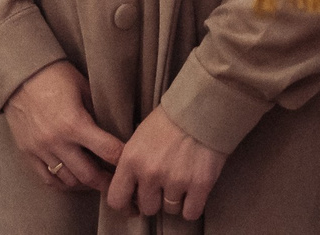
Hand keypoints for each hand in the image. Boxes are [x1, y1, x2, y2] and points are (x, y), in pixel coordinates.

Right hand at [1, 61, 122, 193]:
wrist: (20, 74)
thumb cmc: (55, 76)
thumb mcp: (83, 88)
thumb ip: (97, 112)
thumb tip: (114, 130)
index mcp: (75, 124)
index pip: (108, 151)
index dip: (122, 159)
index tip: (130, 163)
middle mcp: (58, 142)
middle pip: (89, 175)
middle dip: (107, 182)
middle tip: (117, 183)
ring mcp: (41, 150)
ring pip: (68, 181)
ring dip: (85, 183)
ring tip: (95, 180)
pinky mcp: (27, 153)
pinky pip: (47, 179)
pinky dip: (62, 183)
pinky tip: (72, 179)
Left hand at [105, 107, 226, 222]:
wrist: (202, 106)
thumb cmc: (170, 119)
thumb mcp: (139, 137)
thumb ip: (132, 164)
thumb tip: (130, 190)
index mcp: (130, 160)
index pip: (117, 200)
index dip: (126, 203)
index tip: (135, 201)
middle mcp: (150, 173)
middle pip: (148, 208)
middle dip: (155, 199)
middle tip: (164, 184)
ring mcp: (175, 181)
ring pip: (170, 210)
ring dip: (175, 200)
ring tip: (182, 180)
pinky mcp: (200, 185)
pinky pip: (191, 213)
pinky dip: (193, 206)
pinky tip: (194, 191)